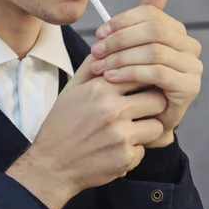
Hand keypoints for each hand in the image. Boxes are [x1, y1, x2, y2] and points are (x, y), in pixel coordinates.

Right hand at [6, 53, 166, 208]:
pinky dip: (135, 150)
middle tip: (146, 108)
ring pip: (157, 126)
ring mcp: (120, 136)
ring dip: (148, 128)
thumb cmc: (62, 124)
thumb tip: (108, 44)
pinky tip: (117, 149)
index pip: (141, 74)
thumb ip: (92, 66)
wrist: (51, 164)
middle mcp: (112, 111)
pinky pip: (145, 150)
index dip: (147, 79)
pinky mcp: (125, 158)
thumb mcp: (72, 89)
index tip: (145, 85)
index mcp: (100, 89)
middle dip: (154, 103)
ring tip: (133, 129)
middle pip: (158, 99)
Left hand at [89, 0, 202, 146]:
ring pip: (154, 50)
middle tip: (95, 50)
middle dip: (120, 39)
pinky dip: (129, 72)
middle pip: (154, 29)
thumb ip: (141, 17)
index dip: (122, 21)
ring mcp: (193, 68)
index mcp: (176, 32)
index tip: (99, 33)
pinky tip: (110, 78)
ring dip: (120, 57)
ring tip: (98, 66)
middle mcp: (190, 47)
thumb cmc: (129, 82)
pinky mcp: (190, 88)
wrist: (135, 121)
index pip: (150, 14)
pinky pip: (157, 72)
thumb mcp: (129, 47)